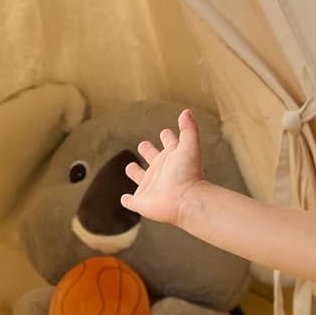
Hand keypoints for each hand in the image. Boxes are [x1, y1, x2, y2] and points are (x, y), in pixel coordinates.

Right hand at [121, 108, 204, 226]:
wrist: (187, 200)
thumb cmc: (189, 174)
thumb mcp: (190, 146)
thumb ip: (188, 129)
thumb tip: (186, 111)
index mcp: (171, 158)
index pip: (169, 143)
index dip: (168, 138)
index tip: (167, 133)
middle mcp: (161, 171)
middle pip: (152, 158)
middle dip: (148, 151)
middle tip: (145, 146)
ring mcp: (150, 187)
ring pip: (140, 177)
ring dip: (135, 172)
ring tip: (131, 168)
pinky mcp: (142, 202)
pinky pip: (132, 202)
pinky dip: (128, 200)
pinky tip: (126, 199)